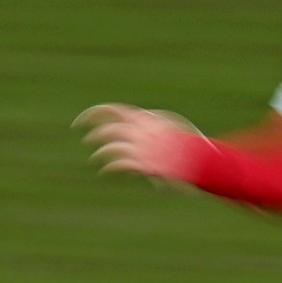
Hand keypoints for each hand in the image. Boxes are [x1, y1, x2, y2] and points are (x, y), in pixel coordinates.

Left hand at [76, 103, 205, 183]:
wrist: (200, 159)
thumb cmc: (187, 144)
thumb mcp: (169, 126)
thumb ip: (151, 124)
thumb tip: (140, 122)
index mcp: (145, 120)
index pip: (112, 110)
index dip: (93, 114)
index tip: (81, 121)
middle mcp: (141, 132)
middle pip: (108, 130)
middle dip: (94, 134)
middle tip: (86, 138)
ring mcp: (142, 149)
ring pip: (110, 147)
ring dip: (99, 153)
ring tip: (95, 157)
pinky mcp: (144, 165)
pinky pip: (118, 165)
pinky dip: (109, 168)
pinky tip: (105, 171)